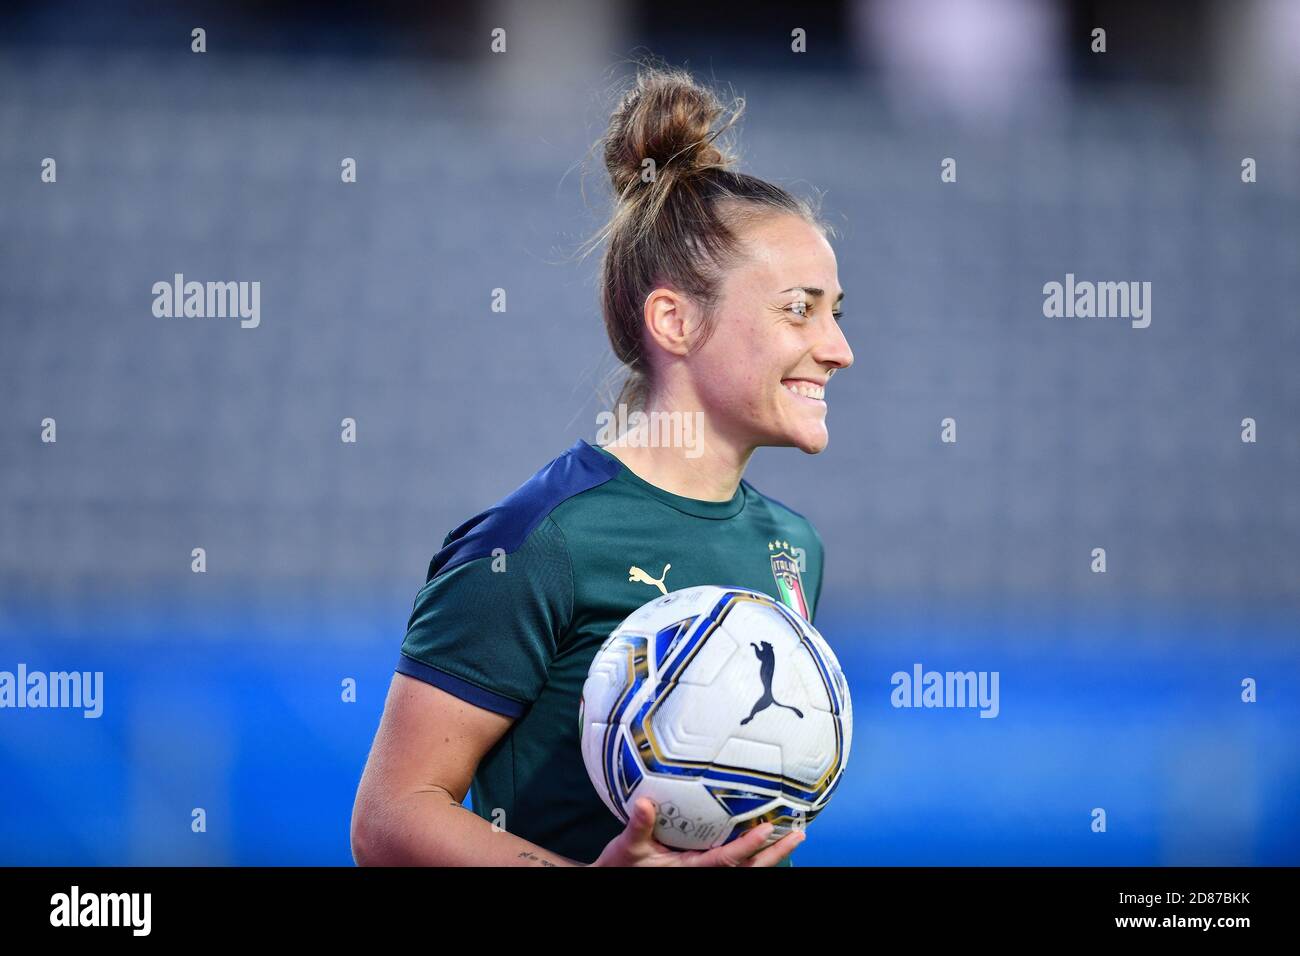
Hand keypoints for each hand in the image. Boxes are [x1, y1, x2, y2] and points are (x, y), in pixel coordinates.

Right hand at [589, 797, 804, 866]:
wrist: (617, 876)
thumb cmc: (623, 865)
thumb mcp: (628, 846)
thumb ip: (639, 825)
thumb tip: (645, 803)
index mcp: (691, 869)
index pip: (726, 860)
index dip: (748, 846)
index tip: (768, 829)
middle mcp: (703, 873)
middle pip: (748, 869)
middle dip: (774, 853)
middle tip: (798, 834)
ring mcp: (705, 872)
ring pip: (746, 868)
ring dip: (770, 853)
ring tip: (792, 835)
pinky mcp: (703, 868)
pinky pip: (735, 864)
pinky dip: (754, 853)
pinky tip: (766, 840)